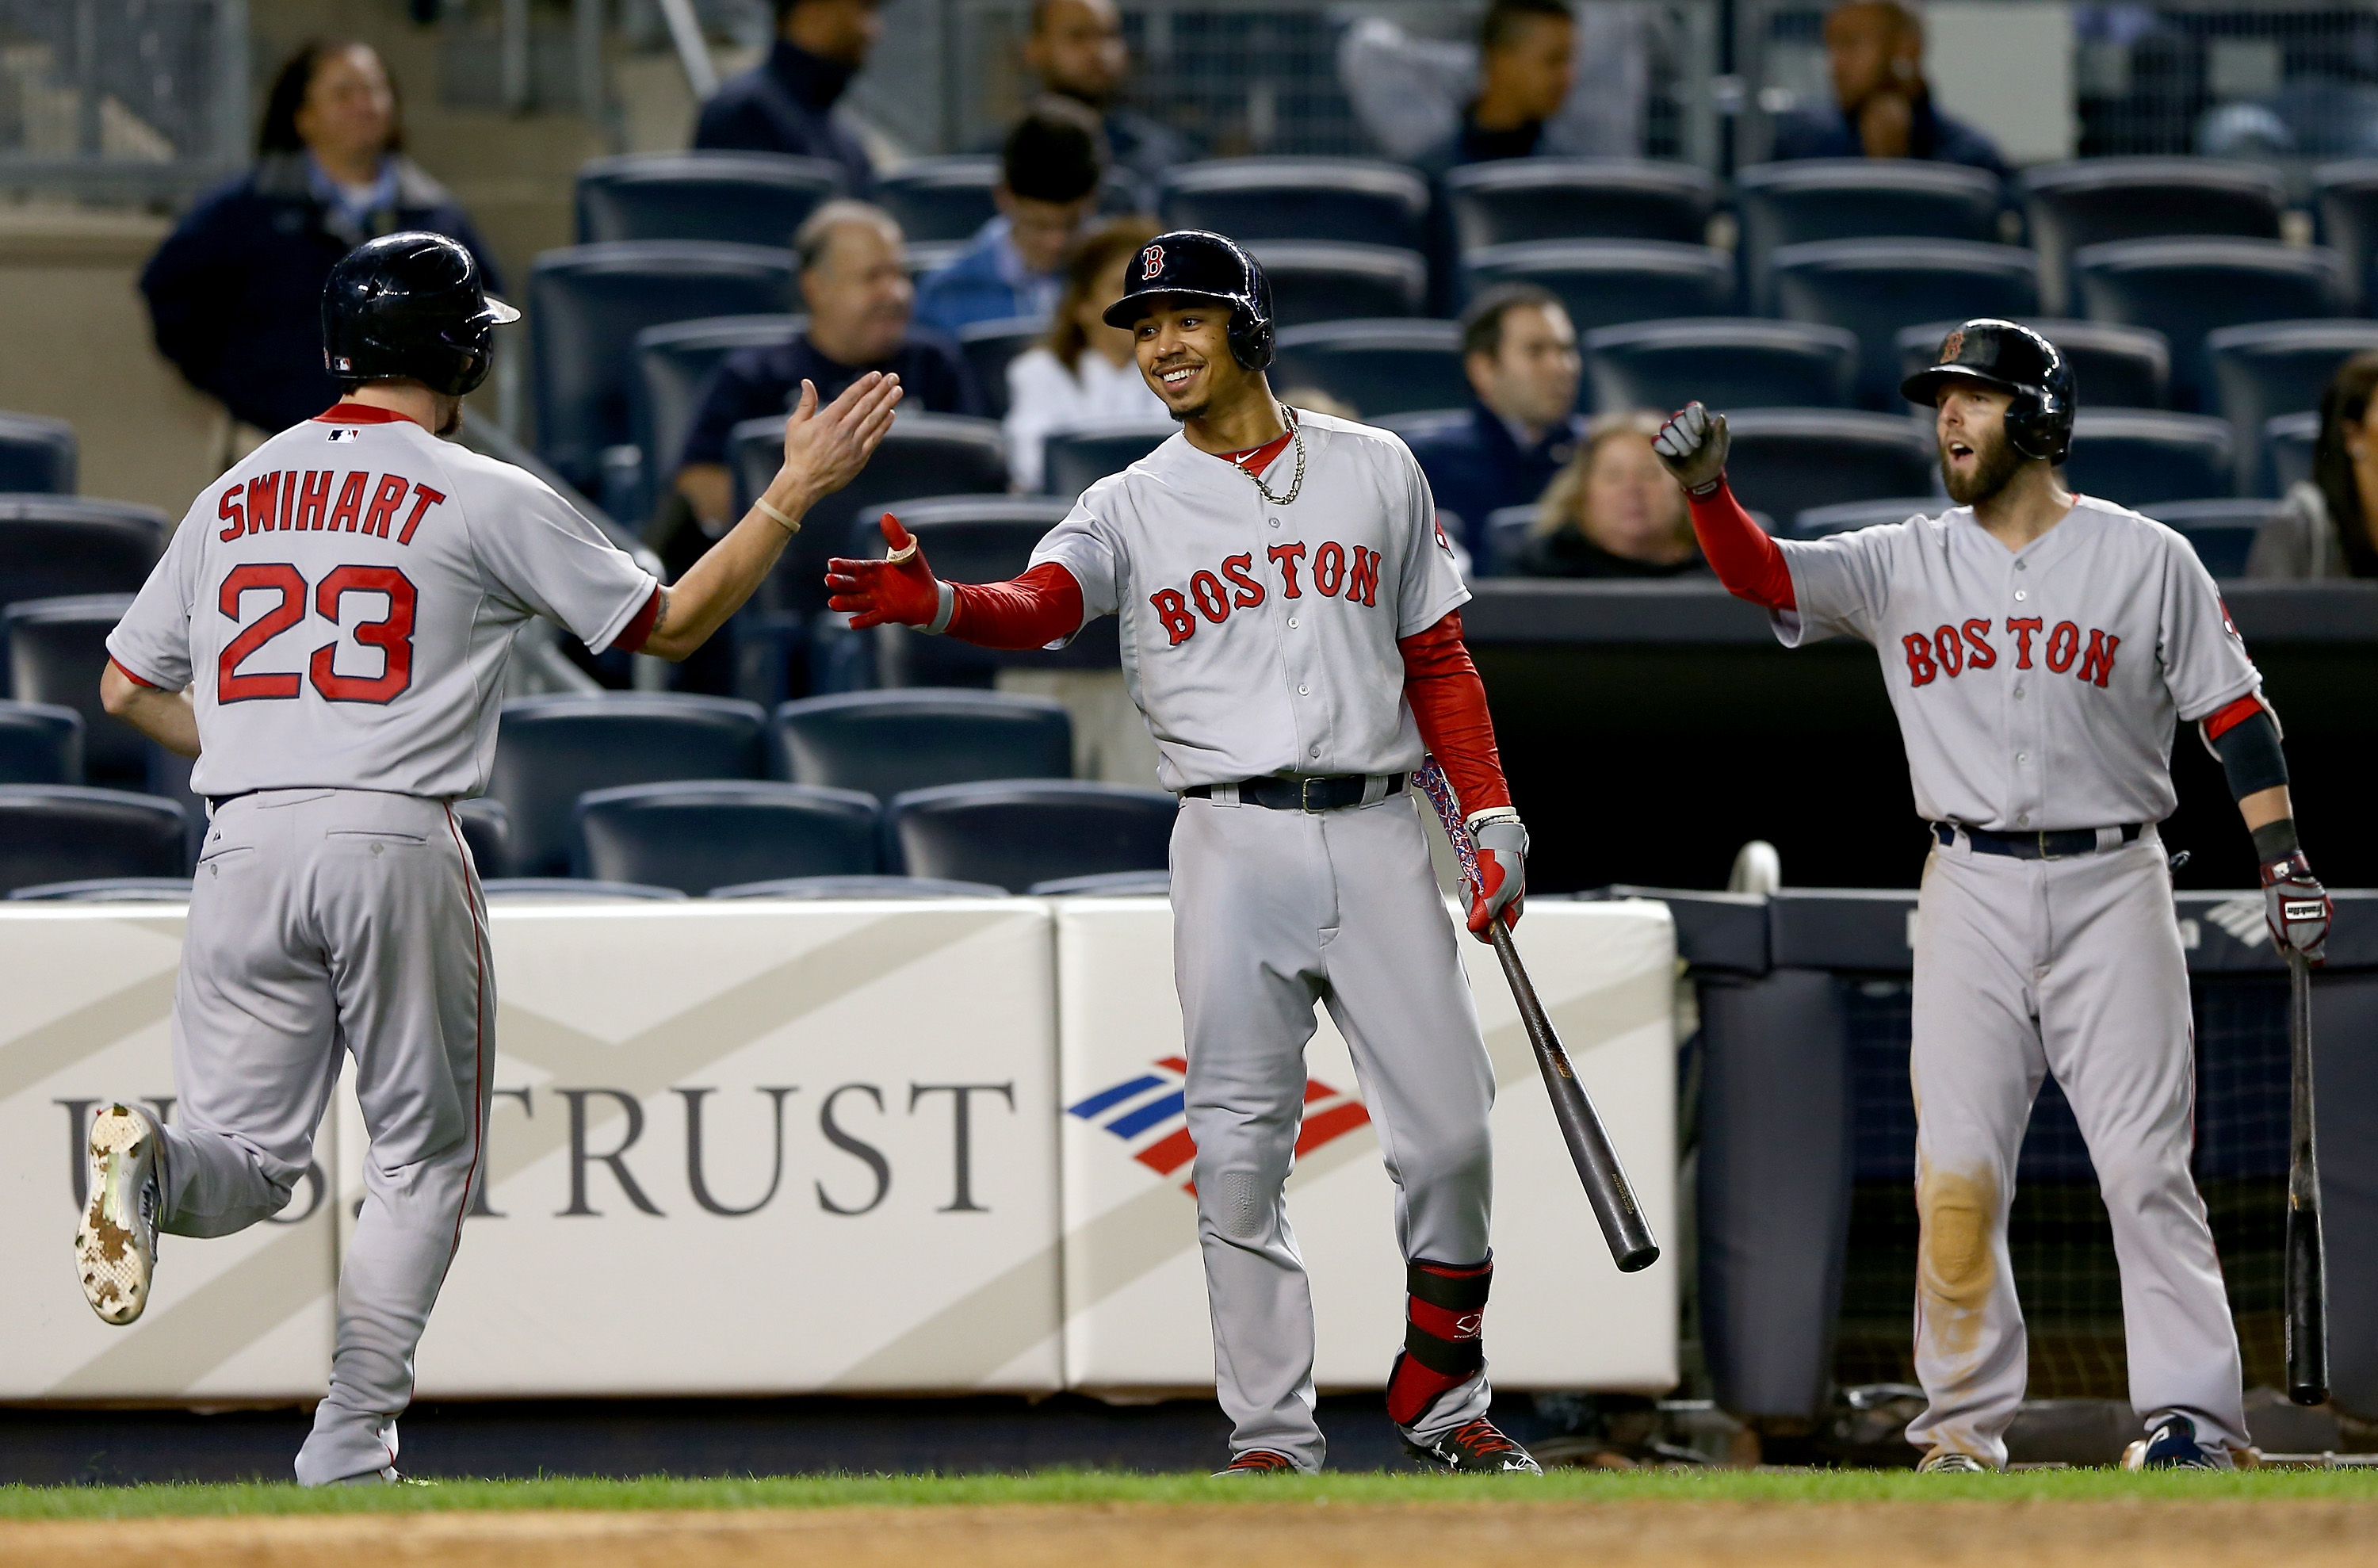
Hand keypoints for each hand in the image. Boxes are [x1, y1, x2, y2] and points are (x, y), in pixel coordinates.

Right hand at [767, 372, 903, 518]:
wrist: (804, 483)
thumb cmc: (797, 453)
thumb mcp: (795, 425)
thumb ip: (806, 403)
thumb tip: (807, 382)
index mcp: (827, 420)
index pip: (850, 397)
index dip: (865, 384)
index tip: (876, 374)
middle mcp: (843, 431)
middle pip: (866, 405)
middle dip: (881, 389)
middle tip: (894, 378)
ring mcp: (853, 445)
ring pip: (874, 420)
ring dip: (887, 404)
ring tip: (898, 391)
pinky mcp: (860, 458)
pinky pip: (875, 438)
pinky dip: (884, 425)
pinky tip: (891, 414)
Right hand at [825, 513, 943, 629]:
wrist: (931, 596)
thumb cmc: (916, 572)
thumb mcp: (908, 551)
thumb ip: (896, 536)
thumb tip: (885, 516)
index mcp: (874, 569)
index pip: (856, 567)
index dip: (844, 566)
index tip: (831, 564)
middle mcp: (872, 585)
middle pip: (853, 584)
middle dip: (841, 583)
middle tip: (828, 580)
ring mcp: (878, 600)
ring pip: (858, 602)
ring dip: (846, 603)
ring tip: (833, 603)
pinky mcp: (887, 614)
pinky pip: (873, 617)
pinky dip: (863, 620)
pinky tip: (851, 623)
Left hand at [1467, 814, 1526, 940]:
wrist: (1499, 840)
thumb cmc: (1504, 862)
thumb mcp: (1496, 889)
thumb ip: (1486, 909)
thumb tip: (1475, 926)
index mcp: (1511, 911)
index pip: (1495, 934)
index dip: (1481, 930)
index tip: (1472, 919)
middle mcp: (1502, 907)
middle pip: (1480, 921)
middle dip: (1472, 907)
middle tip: (1473, 891)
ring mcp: (1492, 898)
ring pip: (1473, 909)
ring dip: (1468, 896)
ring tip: (1470, 882)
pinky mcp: (1484, 889)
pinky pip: (1470, 896)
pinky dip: (1466, 889)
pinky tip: (1466, 880)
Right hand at [1652, 401, 1728, 494]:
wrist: (1702, 477)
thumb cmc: (1713, 458)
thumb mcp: (1721, 446)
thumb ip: (1721, 431)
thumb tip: (1721, 416)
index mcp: (1698, 419)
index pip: (1692, 407)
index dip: (1694, 417)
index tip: (1700, 431)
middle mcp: (1682, 423)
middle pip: (1678, 417)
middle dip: (1687, 432)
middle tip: (1696, 446)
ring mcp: (1670, 434)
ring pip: (1667, 428)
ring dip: (1678, 441)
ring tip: (1687, 452)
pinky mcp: (1660, 446)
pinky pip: (1656, 440)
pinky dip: (1665, 446)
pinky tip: (1674, 453)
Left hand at [2263, 851, 2331, 965]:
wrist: (2286, 881)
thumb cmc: (2277, 907)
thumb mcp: (2274, 930)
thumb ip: (2282, 946)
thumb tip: (2288, 956)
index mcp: (2309, 939)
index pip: (2317, 958)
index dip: (2309, 961)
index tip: (2304, 961)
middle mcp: (2323, 930)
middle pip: (2317, 943)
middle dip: (2306, 943)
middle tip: (2292, 935)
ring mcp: (2328, 916)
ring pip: (2320, 929)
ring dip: (2309, 928)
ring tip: (2294, 917)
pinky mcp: (2328, 904)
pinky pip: (2322, 916)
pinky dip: (2313, 916)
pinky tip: (2300, 908)